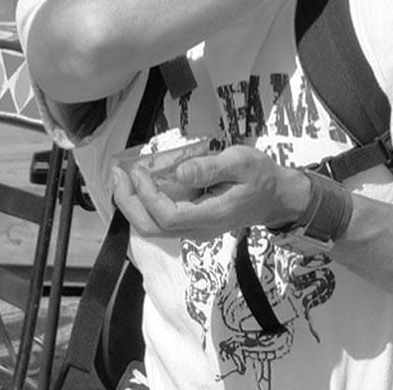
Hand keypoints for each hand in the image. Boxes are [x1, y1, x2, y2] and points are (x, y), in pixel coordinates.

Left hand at [112, 145, 310, 239]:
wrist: (275, 197)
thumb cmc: (261, 177)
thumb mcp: (241, 162)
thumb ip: (211, 168)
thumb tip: (180, 173)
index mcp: (211, 216)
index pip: (168, 216)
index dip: (148, 196)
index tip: (139, 171)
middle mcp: (198, 229)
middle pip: (152, 228)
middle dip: (129, 203)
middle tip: (117, 174)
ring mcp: (194, 229)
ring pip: (153, 228)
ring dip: (132, 204)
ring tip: (122, 178)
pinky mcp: (191, 223)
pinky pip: (160, 221)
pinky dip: (143, 204)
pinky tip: (139, 184)